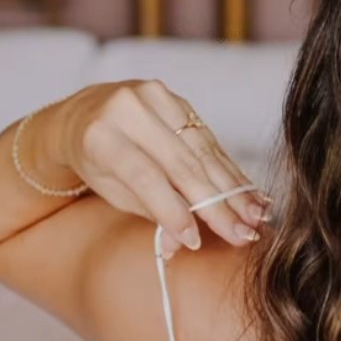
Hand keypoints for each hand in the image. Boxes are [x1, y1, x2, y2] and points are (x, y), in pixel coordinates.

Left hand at [55, 80, 268, 257]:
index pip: (145, 176)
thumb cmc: (97, 161)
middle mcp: (127, 108)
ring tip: (256, 217)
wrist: (85, 115)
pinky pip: (210, 141)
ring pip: (203, 152)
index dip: (173, 210)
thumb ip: (149, 212)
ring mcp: (155, 97)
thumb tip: (182, 242)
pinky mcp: (178, 98)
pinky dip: (231, 170)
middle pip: (182, 164)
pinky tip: (251, 192)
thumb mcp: (112, 191)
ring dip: (234, 189)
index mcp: (100, 135)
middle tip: (243, 234)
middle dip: (217, 204)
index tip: (196, 241)